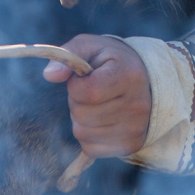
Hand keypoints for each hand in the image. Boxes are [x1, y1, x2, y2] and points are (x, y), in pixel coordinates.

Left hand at [43, 34, 151, 158]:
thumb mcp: (91, 47)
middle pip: (82, 114)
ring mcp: (135, 128)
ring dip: (80, 119)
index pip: (89, 92)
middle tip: (90, 90)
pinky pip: (90, 148)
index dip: (76, 85)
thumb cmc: (111, 61)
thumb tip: (49, 75)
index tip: (83, 77)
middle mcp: (138, 105)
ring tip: (96, 104)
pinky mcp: (131, 145)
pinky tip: (100, 120)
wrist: (145, 80)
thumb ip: (69, 55)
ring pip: (83, 133)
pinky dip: (88, 135)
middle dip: (77, 101)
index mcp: (129, 75)